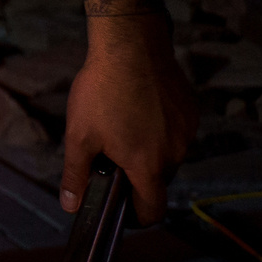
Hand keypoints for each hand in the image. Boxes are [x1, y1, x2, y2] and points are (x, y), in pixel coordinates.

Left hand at [62, 16, 196, 223]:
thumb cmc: (102, 90)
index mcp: (148, 166)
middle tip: (110, 154)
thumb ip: (76, 174)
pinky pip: (176, 132)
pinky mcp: (190, 112)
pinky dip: (159, 129)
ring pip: (167, 154)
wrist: (130, 46)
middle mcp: (175, 154)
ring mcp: (186, 132)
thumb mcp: (78, 134)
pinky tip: (138, 108)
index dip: (136, 216)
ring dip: (148, 150)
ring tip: (121, 124)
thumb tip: (70, 205)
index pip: (152, 210)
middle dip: (136, 175)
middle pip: (158, 180)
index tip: (121, 208)